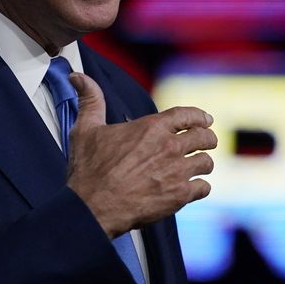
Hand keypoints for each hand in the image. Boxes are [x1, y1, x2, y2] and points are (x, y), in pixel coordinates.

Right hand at [64, 72, 216, 237]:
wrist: (94, 206)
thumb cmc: (90, 169)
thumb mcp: (86, 129)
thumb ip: (90, 100)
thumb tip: (78, 77)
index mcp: (151, 127)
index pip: (187, 115)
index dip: (199, 116)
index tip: (206, 120)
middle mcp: (169, 147)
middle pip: (204, 137)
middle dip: (207, 139)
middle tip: (206, 143)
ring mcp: (177, 172)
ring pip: (206, 163)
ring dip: (203, 164)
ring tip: (198, 167)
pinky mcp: (179, 196)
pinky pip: (203, 188)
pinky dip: (200, 187)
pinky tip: (193, 188)